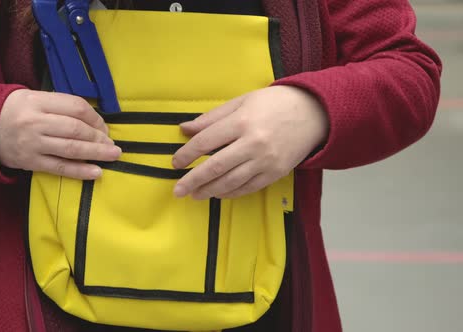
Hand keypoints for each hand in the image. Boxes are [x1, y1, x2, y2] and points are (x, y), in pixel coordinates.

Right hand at [0, 89, 120, 178]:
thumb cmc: (12, 110)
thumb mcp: (32, 97)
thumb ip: (59, 105)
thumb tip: (92, 119)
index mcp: (37, 101)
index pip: (75, 107)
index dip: (95, 117)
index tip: (104, 126)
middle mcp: (35, 122)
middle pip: (75, 129)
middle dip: (99, 137)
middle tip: (113, 144)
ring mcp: (32, 144)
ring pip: (70, 149)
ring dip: (96, 153)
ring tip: (113, 155)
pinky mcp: (30, 162)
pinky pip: (59, 168)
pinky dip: (80, 171)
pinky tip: (96, 172)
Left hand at [172, 86, 327, 199]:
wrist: (314, 113)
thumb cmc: (274, 103)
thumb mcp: (241, 101)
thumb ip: (212, 118)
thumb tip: (185, 129)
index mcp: (242, 122)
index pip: (205, 142)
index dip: (186, 155)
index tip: (175, 162)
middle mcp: (253, 143)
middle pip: (214, 167)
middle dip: (192, 180)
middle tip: (177, 190)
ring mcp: (265, 161)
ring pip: (230, 182)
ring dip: (209, 191)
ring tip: (194, 194)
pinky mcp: (275, 173)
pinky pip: (248, 188)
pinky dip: (230, 193)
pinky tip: (218, 193)